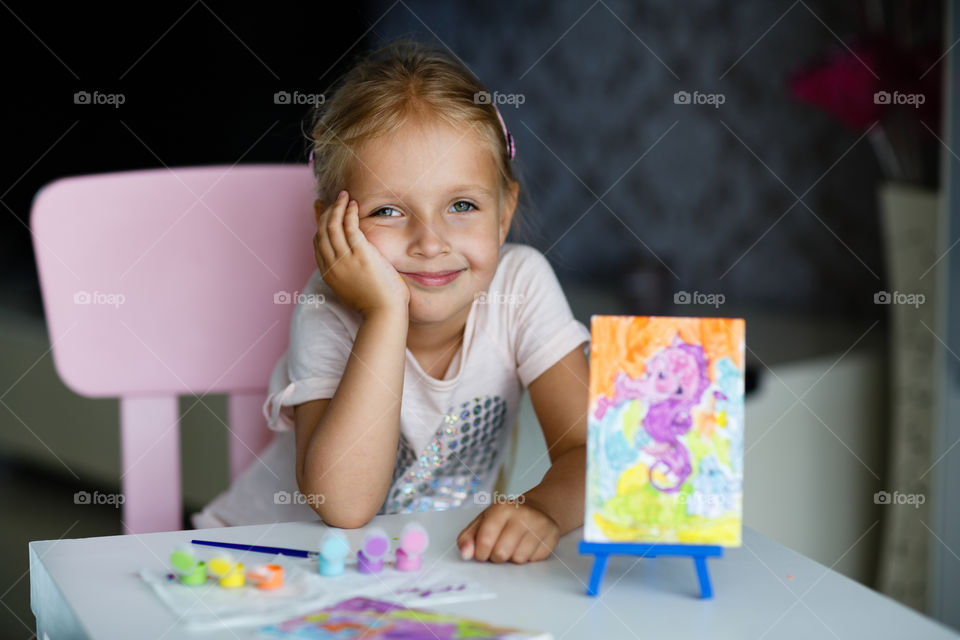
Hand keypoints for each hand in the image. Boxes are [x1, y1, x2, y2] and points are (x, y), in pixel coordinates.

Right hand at [314, 190, 409, 317]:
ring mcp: (344, 260)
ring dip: (337, 207)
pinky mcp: (360, 255)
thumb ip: (349, 275)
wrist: (384, 314)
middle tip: (335, 200)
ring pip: (332, 226)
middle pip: (321, 232)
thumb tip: (355, 266)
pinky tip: (353, 204)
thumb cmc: (376, 305)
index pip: (318, 244)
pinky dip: (348, 213)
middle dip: (326, 212)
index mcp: (328, 275)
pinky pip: (349, 227)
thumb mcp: (353, 290)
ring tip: (344, 196)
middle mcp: (332, 266)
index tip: (327, 214)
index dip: (320, 225)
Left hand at [456, 501, 559, 563]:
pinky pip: (533, 561)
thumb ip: (467, 537)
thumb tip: (465, 555)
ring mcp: (539, 525)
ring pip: (518, 560)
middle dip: (496, 557)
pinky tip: (527, 544)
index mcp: (501, 508)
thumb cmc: (506, 518)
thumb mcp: (482, 521)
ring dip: (513, 558)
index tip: (482, 551)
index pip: (485, 541)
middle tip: (499, 547)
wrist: (538, 508)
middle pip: (501, 554)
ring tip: (514, 545)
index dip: (480, 553)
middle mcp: (522, 514)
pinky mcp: (552, 536)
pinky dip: (528, 557)